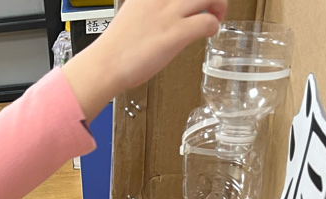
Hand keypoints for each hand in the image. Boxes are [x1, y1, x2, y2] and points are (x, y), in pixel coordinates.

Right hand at [62, 0, 226, 120]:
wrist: (106, 65)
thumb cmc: (118, 48)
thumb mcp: (134, 13)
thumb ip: (151, 9)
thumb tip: (165, 14)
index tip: (196, 2)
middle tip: (214, 6)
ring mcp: (169, 14)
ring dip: (219, 5)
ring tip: (216, 17)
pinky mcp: (175, 34)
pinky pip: (207, 22)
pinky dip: (214, 26)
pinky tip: (208, 33)